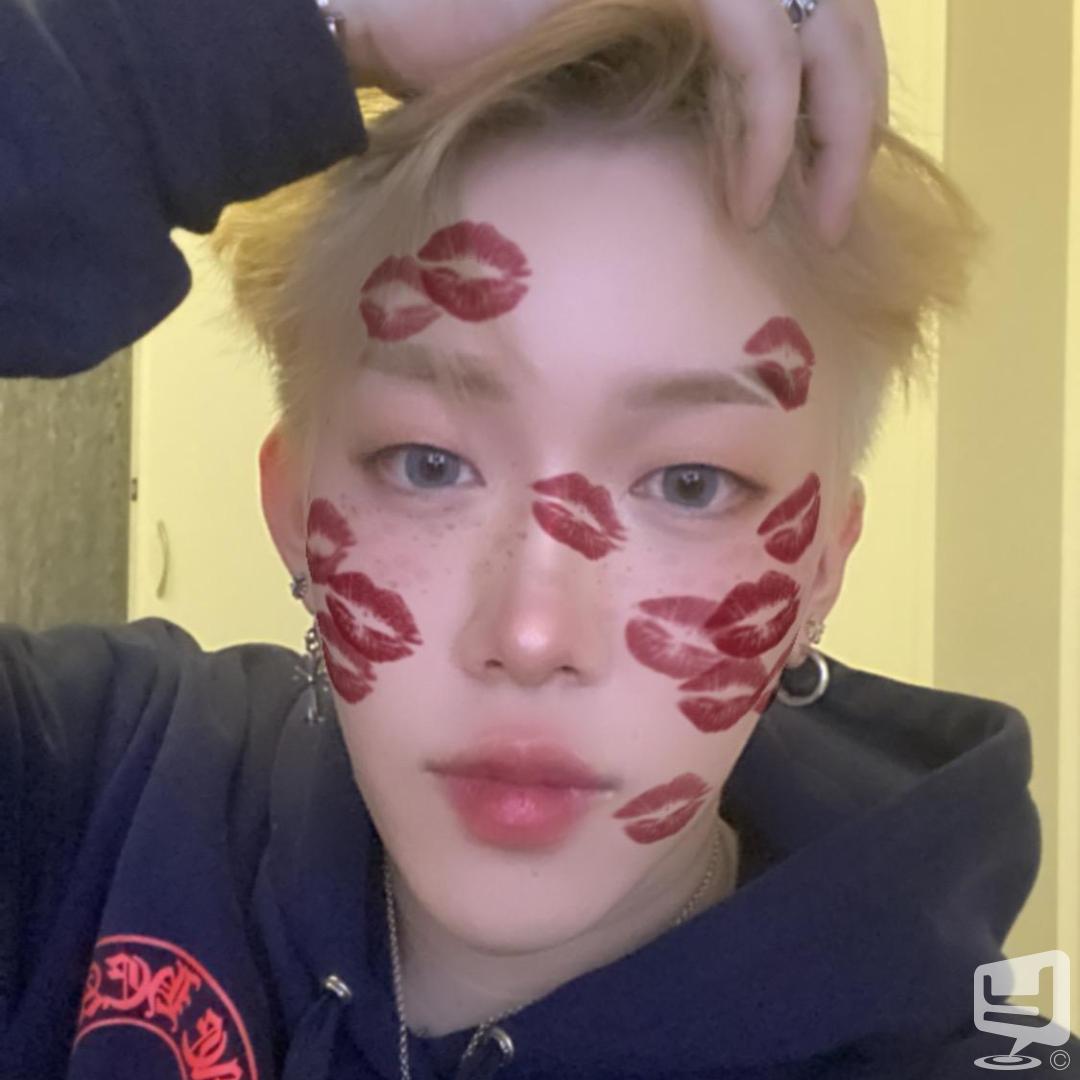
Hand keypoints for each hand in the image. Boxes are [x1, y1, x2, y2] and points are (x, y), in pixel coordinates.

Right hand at [337, 0, 886, 246]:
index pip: (823, 15)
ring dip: (828, 133)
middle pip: (843, 15)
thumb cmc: (480, 57)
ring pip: (819, 25)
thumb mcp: (616, 77)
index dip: (842, 102)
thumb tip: (743, 156)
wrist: (390, 17)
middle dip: (853, 124)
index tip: (830, 194)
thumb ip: (686, 91)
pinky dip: (765, 126)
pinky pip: (752, 45)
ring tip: (814, 221)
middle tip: (838, 221)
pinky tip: (748, 200)